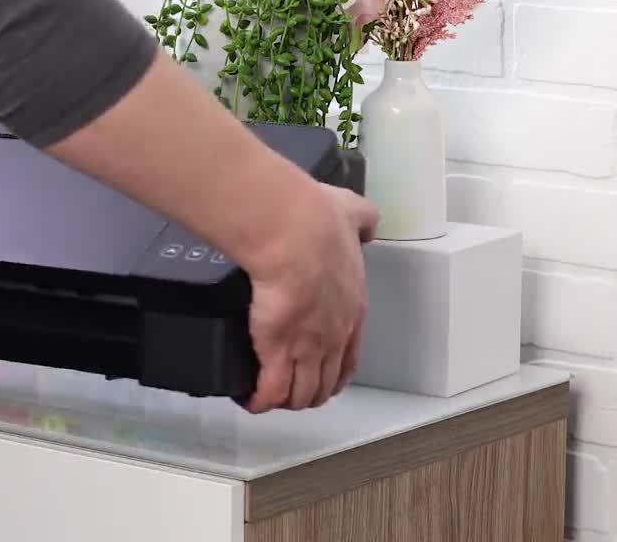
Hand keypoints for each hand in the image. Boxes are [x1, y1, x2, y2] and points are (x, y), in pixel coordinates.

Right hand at [242, 181, 377, 413]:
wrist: (293, 236)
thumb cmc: (318, 224)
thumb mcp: (354, 216)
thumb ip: (363, 221)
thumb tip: (365, 224)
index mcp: (353, 309)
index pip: (350, 355)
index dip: (336, 371)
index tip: (326, 374)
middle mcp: (334, 336)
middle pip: (325, 381)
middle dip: (310, 391)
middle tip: (293, 389)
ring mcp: (307, 348)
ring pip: (301, 392)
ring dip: (287, 400)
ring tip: (270, 398)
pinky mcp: (277, 352)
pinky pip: (271, 391)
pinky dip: (261, 401)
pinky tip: (251, 401)